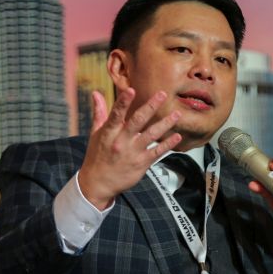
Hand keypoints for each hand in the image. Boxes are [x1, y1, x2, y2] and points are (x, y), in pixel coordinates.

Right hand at [78, 88, 182, 208]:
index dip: (123, 102)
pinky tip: (176, 136)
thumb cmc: (97, 156)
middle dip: (151, 107)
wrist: (98, 183)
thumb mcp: (95, 134)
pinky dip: (168, 144)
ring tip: (177, 114)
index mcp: (109, 132)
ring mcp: (132, 153)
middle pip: (137, 121)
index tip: (131, 90)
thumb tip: (96, 93)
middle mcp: (121, 141)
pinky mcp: (141, 164)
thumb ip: (99, 112)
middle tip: (162, 94)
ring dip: (165, 124)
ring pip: (151, 135)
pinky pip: (157, 152)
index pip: (116, 114)